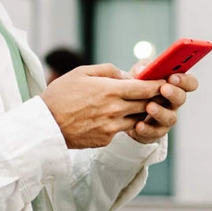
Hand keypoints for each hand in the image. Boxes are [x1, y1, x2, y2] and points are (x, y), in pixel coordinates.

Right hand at [39, 63, 164, 148]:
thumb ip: (108, 71)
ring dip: (140, 112)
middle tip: (160, 93)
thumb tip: (126, 75)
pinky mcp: (106, 139)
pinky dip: (122, 122)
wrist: (44, 125)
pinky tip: (113, 117)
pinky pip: (122, 129)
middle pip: (146, 104)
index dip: (159, 85)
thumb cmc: (60, 95)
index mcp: (110, 91)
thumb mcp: (81, 73)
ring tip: (138, 104)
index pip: (145, 88)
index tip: (167, 81)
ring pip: (137, 119)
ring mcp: (111, 127)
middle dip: (155, 98)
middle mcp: (114, 110)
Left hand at [125, 67, 198, 144]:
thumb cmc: (138, 88)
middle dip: (174, 93)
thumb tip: (142, 70)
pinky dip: (147, 129)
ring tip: (149, 106)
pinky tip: (139, 124)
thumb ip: (142, 70)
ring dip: (160, 112)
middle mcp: (173, 102)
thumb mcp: (139, 75)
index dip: (184, 80)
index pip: (189, 83)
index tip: (173, 76)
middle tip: (164, 88)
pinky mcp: (155, 132)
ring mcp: (166, 118)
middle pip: (181, 98)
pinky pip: (154, 132)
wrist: (126, 110)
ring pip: (169, 117)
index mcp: (174, 86)